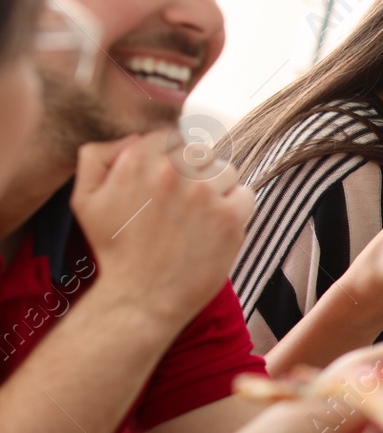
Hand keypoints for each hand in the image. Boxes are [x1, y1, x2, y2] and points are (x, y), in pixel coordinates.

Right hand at [71, 132, 253, 327]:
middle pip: (202, 151)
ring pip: (227, 171)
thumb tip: (132, 136)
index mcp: (137, 160)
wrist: (141, 297)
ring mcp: (204, 193)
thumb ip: (98, 156)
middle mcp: (172, 171)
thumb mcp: (85, 198)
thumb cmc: (114, 249)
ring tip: (199, 217)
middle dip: (196, 172)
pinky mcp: (230, 217)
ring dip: (218, 190)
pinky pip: (246, 195)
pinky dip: (237, 209)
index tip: (171, 181)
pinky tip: (217, 228)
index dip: (174, 157)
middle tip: (185, 202)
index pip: (172, 136)